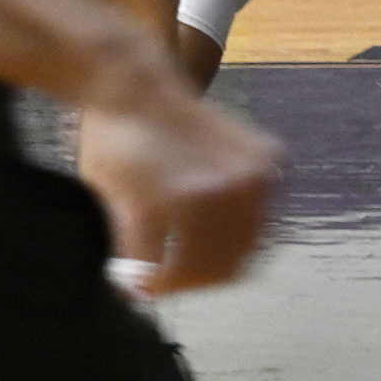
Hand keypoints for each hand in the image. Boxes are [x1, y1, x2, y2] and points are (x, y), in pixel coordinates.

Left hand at [83, 84, 283, 295]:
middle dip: (195, 277)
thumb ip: (132, 250)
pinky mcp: (270, 156)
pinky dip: (245, 225)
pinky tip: (216, 224)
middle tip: (170, 276)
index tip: (147, 288)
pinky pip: (265, 213)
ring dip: (222, 255)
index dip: (163, 286)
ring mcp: (254, 169)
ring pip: (251, 244)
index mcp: (185, 199)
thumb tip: (138, 292)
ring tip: (192, 253)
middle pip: (225, 266)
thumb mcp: (110, 202)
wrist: (139, 88)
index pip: (184, 272)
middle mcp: (227, 185)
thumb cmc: (118, 147)